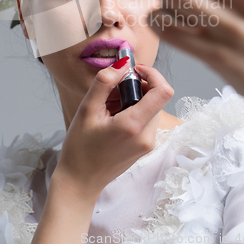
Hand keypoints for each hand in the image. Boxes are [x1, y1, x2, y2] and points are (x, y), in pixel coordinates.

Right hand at [53, 59, 172, 197]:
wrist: (80, 181)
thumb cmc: (80, 147)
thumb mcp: (86, 109)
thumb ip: (105, 82)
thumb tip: (124, 63)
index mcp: (133, 126)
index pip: (163, 91)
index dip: (153, 74)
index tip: (134, 71)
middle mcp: (147, 136)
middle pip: (157, 97)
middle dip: (139, 86)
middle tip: (114, 90)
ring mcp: (148, 143)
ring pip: (153, 107)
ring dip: (136, 98)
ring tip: (111, 106)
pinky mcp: (146, 147)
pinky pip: (148, 119)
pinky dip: (135, 110)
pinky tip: (114, 117)